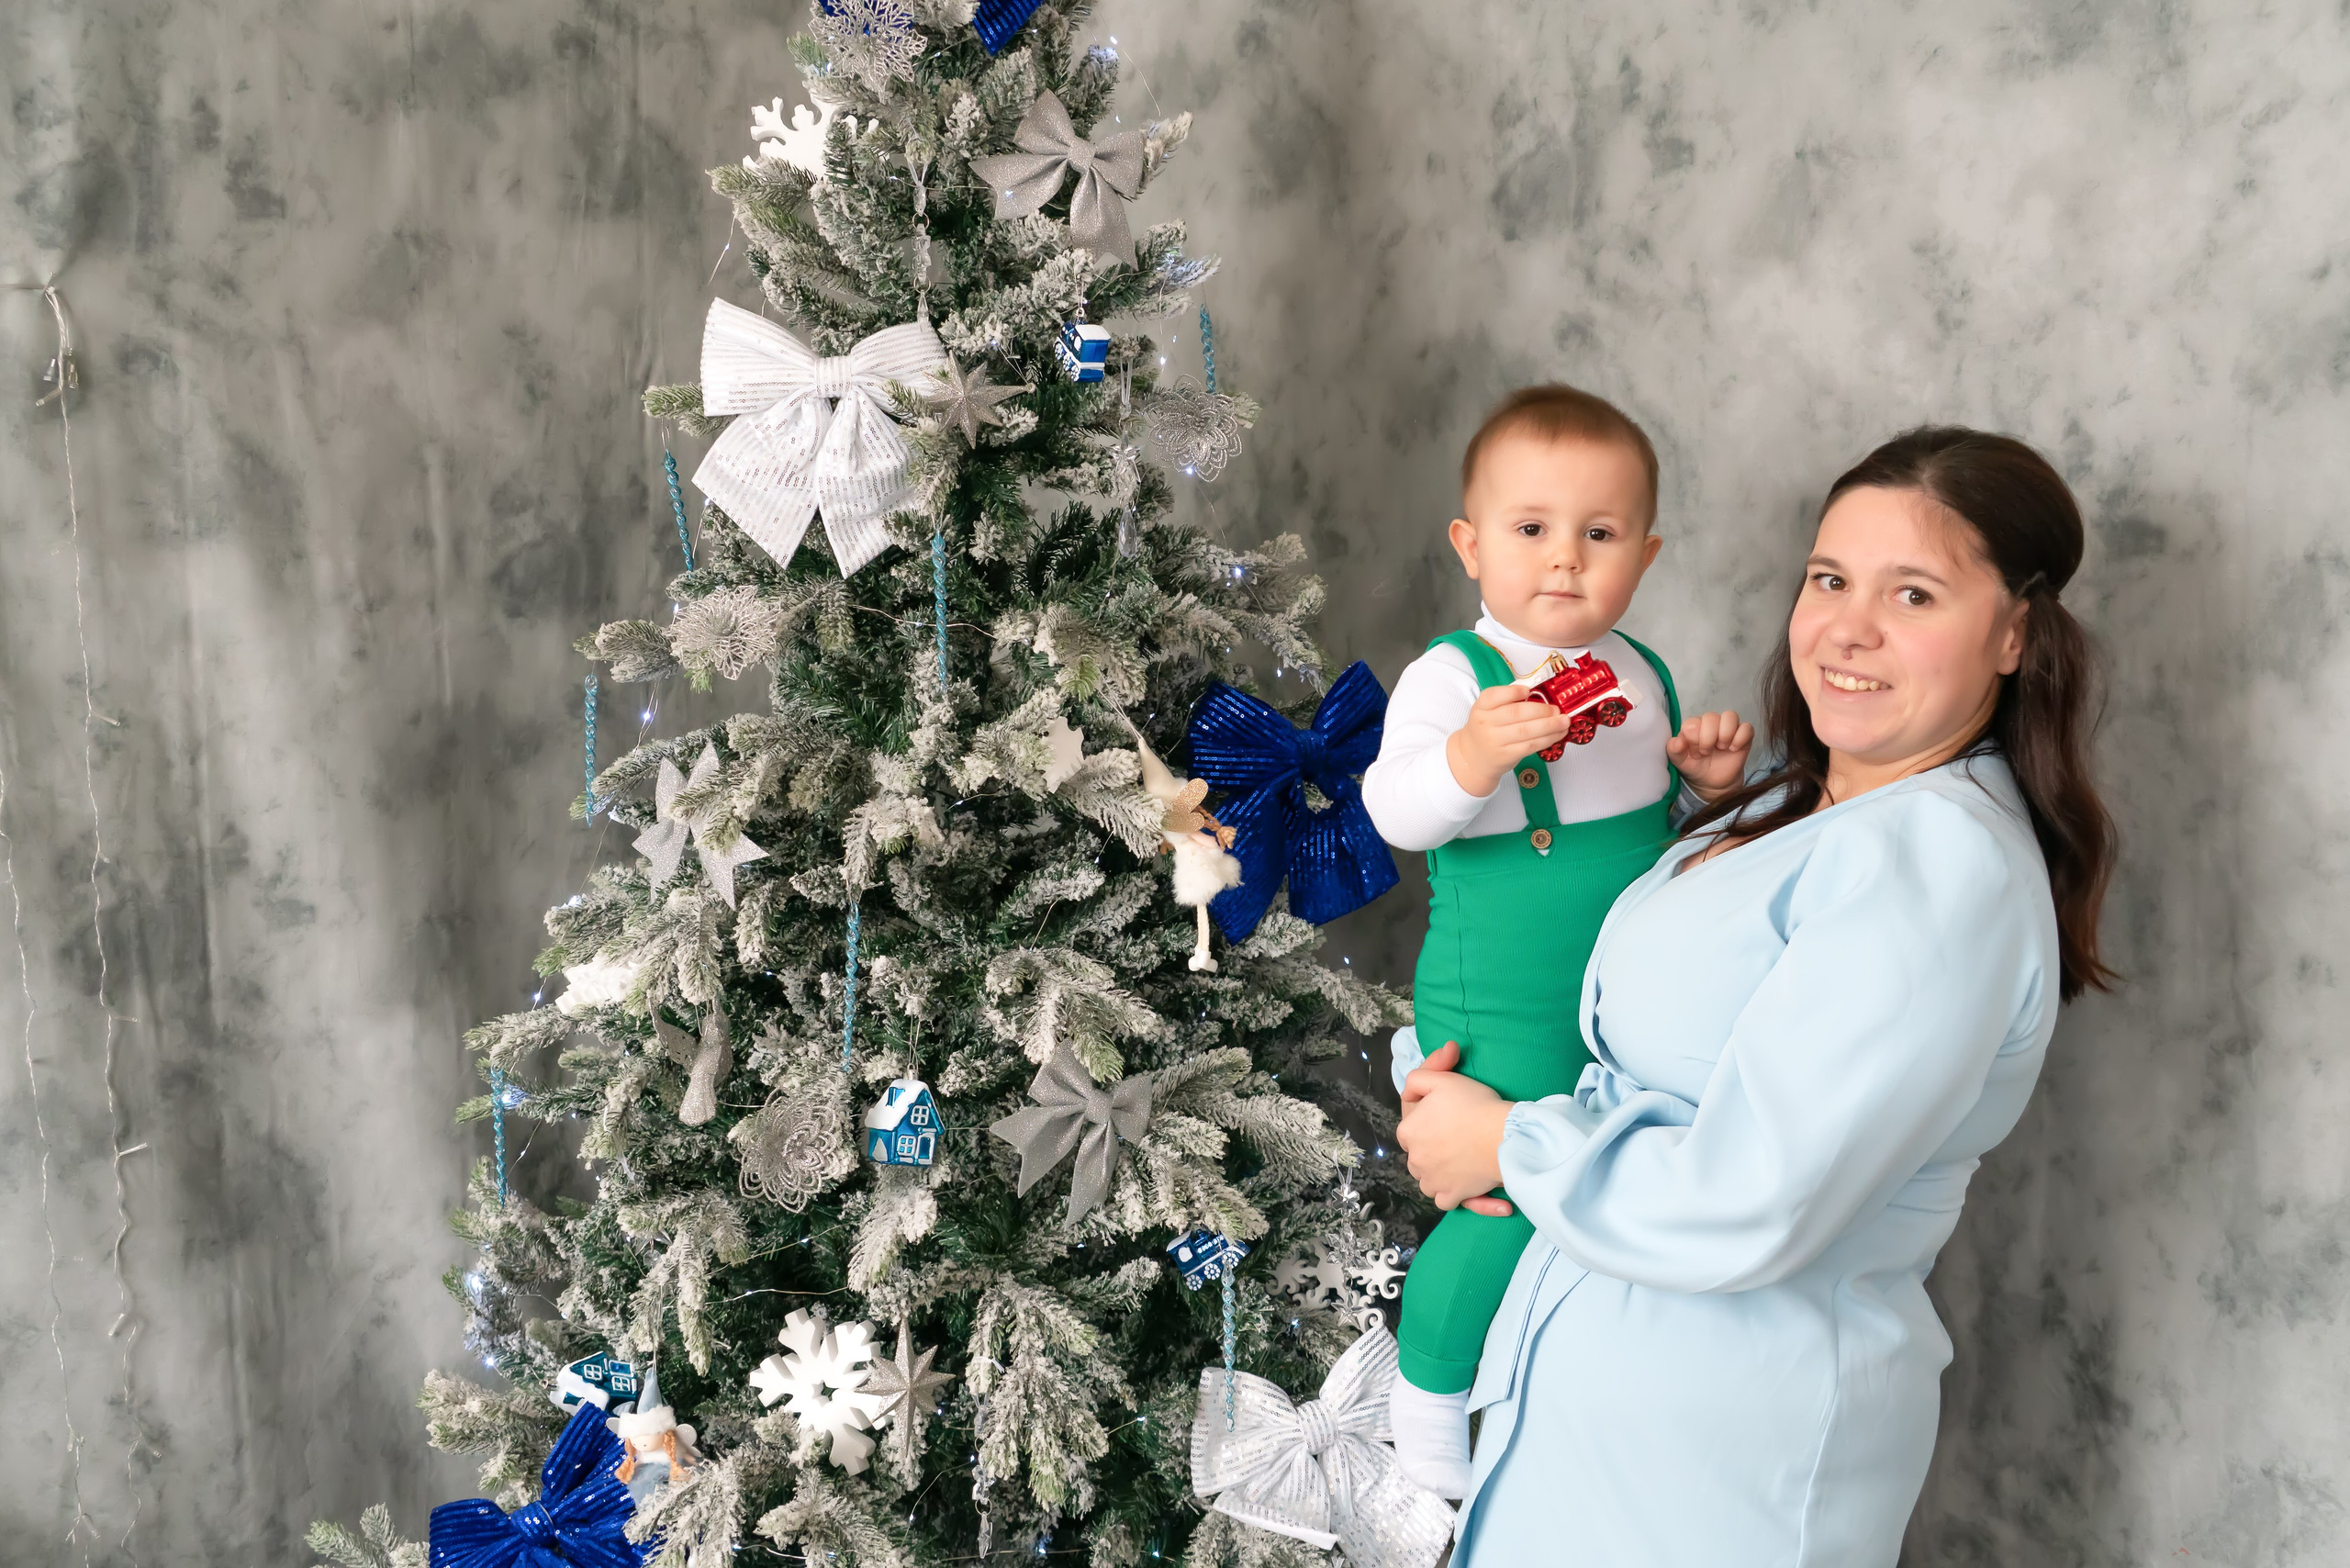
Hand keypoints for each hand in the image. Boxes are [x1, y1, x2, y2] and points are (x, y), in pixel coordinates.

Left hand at [1397, 1041, 1514, 1215]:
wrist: (1503, 1134)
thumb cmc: (1475, 1105)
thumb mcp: (1443, 1080)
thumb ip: (1418, 1078)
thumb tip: (1409, 1087)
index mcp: (1408, 1131)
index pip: (1408, 1131)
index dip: (1424, 1126)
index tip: (1444, 1122)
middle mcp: (1415, 1159)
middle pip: (1418, 1157)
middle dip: (1431, 1151)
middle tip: (1455, 1140)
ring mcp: (1432, 1180)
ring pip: (1428, 1180)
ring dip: (1439, 1174)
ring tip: (1460, 1163)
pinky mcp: (1451, 1196)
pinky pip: (1444, 1200)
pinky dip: (1453, 1195)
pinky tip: (1466, 1186)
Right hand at [1445, 686, 1571, 796]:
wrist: (1474, 757)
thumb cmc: (1487, 730)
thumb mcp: (1488, 711)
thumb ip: (1507, 701)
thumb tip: (1540, 696)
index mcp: (1481, 707)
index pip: (1494, 695)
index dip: (1513, 692)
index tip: (1529, 690)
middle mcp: (1485, 723)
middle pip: (1516, 713)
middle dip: (1541, 710)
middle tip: (1556, 709)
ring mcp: (1495, 741)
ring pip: (1526, 731)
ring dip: (1550, 725)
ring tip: (1564, 721)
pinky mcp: (1506, 755)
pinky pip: (1531, 745)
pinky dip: (1547, 739)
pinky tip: (1557, 734)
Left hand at [1667, 709, 1754, 800]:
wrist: (1712, 781)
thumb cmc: (1695, 767)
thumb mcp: (1680, 762)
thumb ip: (1674, 750)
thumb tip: (1678, 741)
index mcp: (1694, 726)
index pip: (1692, 723)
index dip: (1693, 739)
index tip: (1695, 753)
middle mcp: (1711, 723)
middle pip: (1711, 717)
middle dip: (1708, 738)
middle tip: (1706, 753)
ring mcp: (1728, 727)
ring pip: (1730, 716)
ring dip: (1725, 734)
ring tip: (1722, 748)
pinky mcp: (1744, 735)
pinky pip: (1747, 727)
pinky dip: (1740, 738)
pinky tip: (1734, 749)